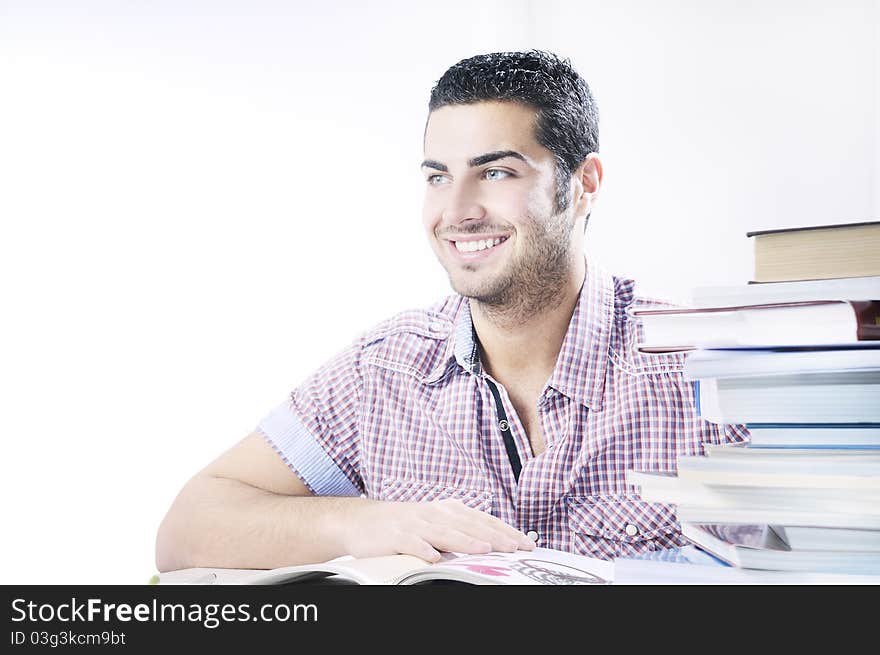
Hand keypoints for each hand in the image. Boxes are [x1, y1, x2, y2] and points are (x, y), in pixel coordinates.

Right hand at [340, 498, 535, 561]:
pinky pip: (410, 542)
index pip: (483, 520)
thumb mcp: (437, 523)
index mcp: (449, 510)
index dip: (505, 531)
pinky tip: (433, 557)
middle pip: (469, 525)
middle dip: (493, 536)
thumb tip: (495, 543)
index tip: (525, 544)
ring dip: (464, 541)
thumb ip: (462, 531)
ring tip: (483, 549)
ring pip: (444, 532)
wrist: (362, 521)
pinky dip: (422, 548)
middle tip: (514, 548)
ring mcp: (414, 523)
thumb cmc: (406, 525)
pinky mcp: (395, 535)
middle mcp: (435, 513)